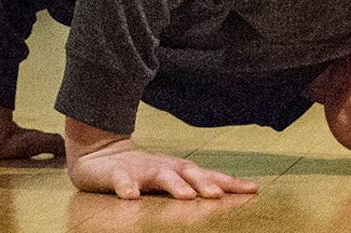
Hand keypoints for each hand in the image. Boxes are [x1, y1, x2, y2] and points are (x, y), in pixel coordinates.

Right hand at [64, 119, 257, 199]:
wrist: (98, 153)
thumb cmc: (140, 171)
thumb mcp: (168, 178)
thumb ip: (191, 184)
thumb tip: (225, 194)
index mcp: (176, 170)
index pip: (207, 174)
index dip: (228, 182)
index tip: (252, 190)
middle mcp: (162, 167)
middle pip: (187, 172)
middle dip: (204, 183)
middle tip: (219, 195)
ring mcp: (139, 170)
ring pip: (159, 175)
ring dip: (174, 185)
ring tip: (186, 197)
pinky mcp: (114, 174)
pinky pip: (121, 180)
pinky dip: (126, 187)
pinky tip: (131, 197)